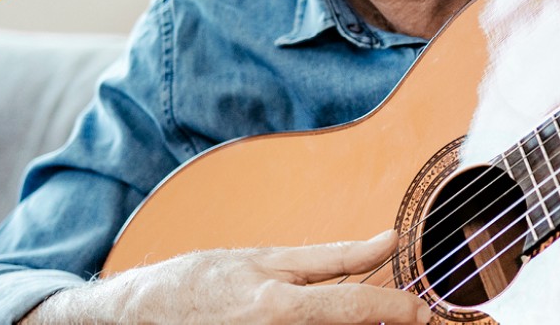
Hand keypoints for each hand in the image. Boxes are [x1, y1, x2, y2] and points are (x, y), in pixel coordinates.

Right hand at [23, 230, 431, 323]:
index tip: (426, 312)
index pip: (353, 308)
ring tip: (374, 319)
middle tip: (408, 319)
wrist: (133, 318)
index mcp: (278, 304)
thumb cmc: (200, 282)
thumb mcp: (265, 259)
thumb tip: (387, 241)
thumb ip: (331, 257)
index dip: (397, 312)